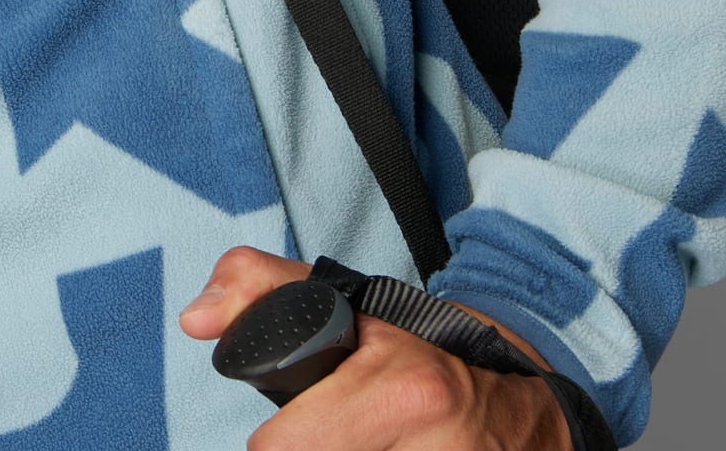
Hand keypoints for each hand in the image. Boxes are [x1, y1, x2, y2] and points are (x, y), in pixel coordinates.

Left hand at [180, 247, 568, 449]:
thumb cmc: (429, 352)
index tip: (295, 428)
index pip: (284, 448)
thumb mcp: (353, 306)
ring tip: (362, 440)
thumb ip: (263, 290)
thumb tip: (195, 318)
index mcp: (404, 389)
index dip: (278, 440)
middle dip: (316, 448)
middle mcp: (436, 445)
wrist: (530, 409)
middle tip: (337, 433)